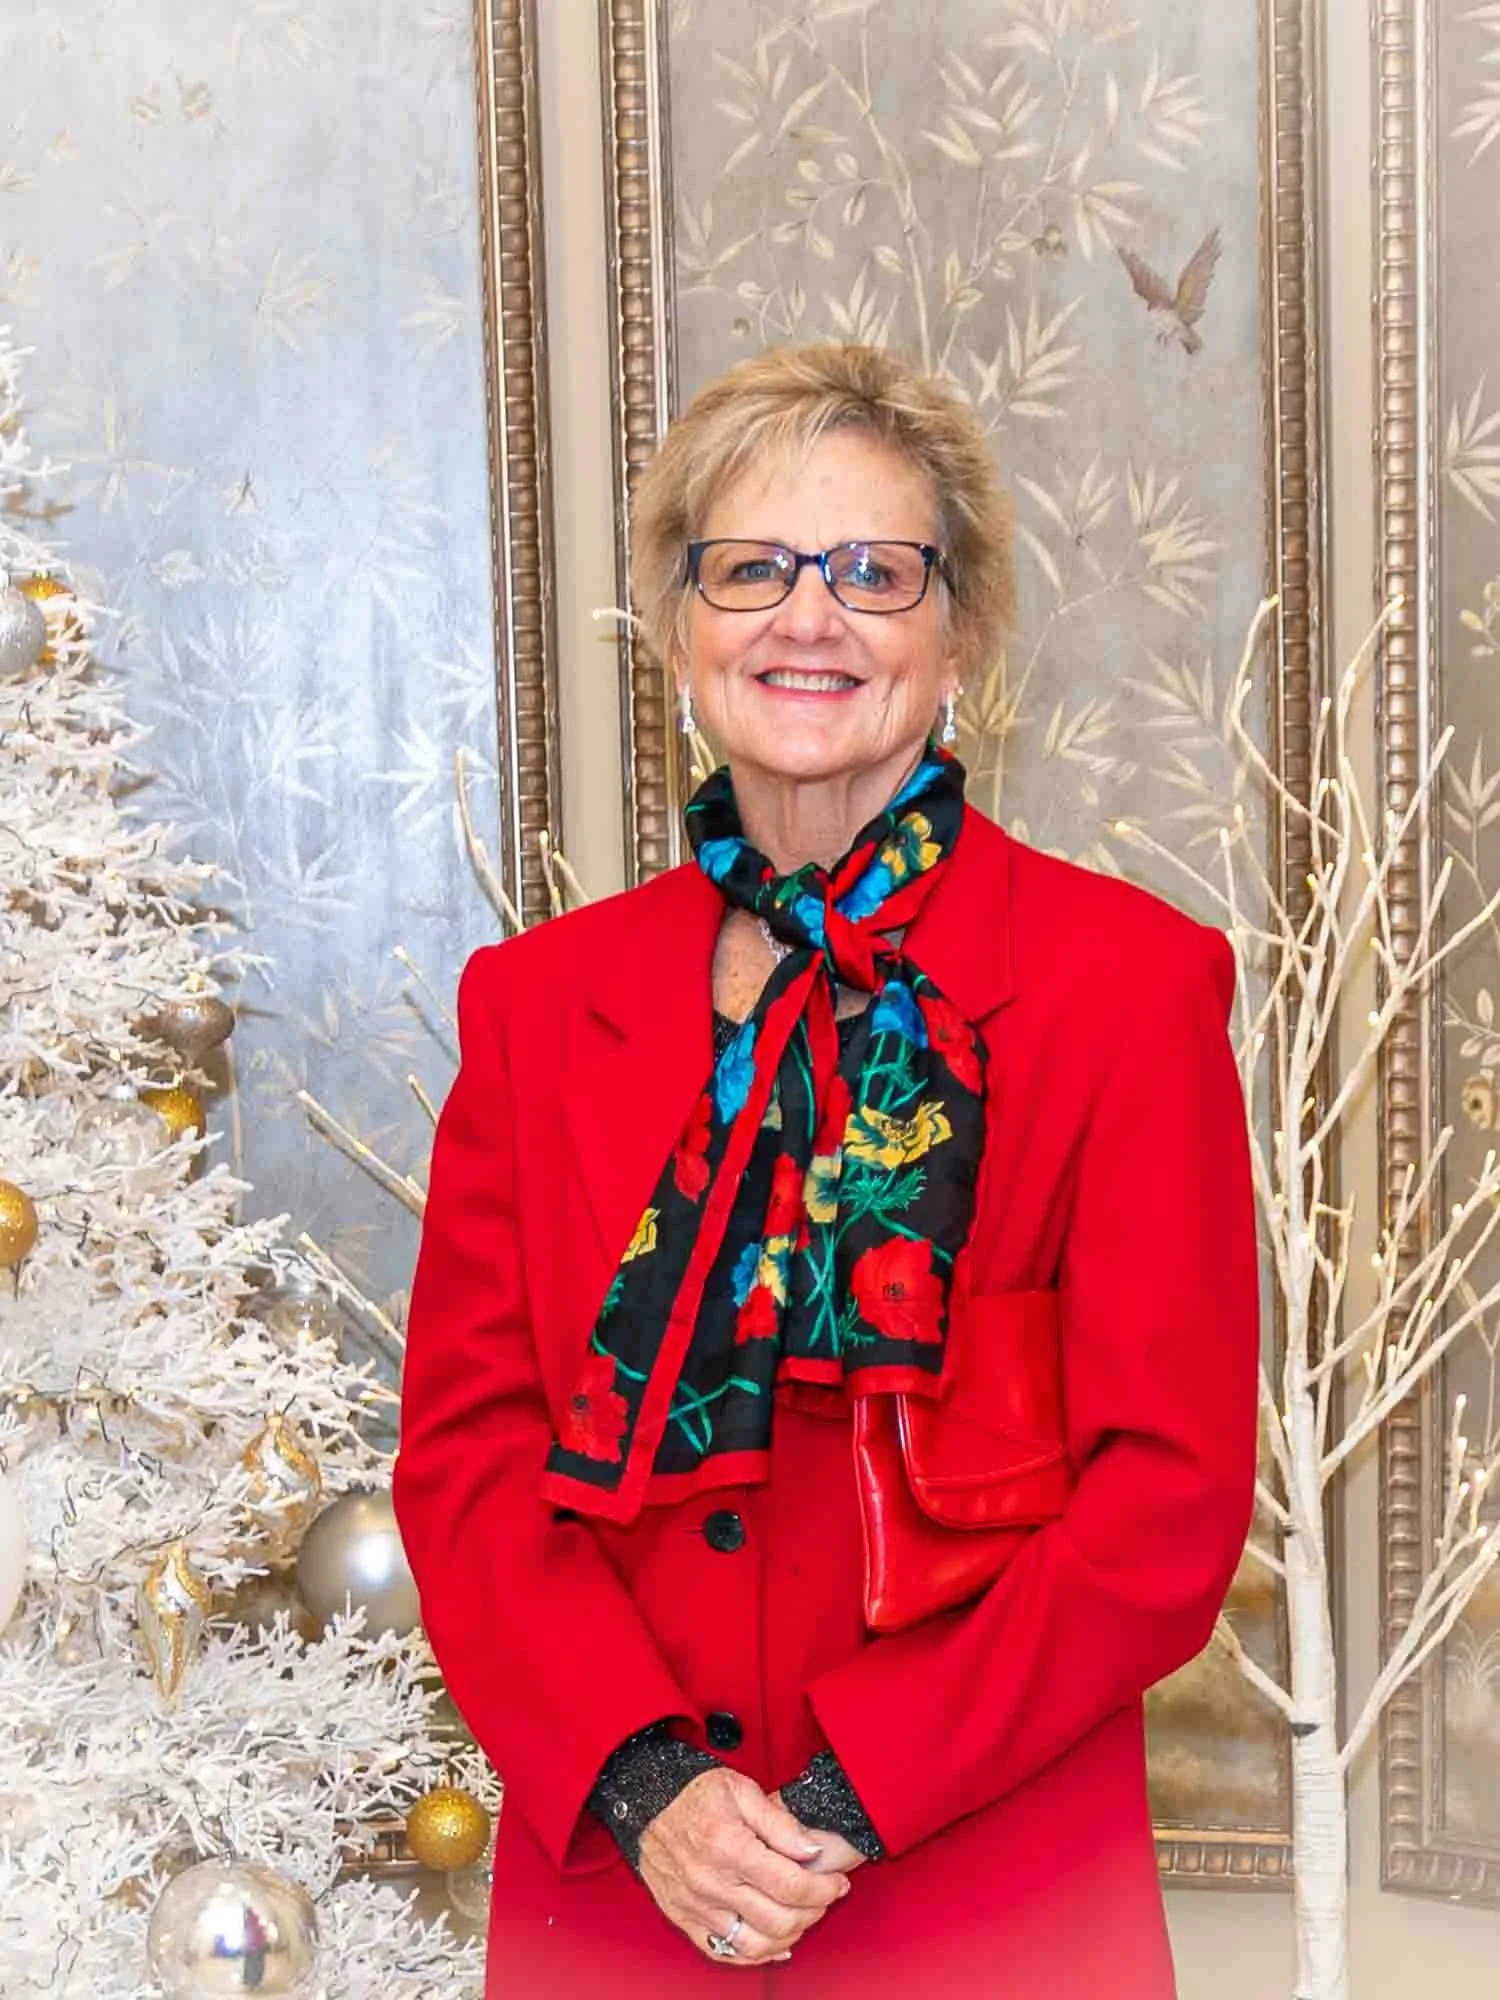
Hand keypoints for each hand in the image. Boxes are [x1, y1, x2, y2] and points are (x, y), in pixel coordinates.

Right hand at [638, 1766, 851, 1967]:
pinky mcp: (684, 1919)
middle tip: (824, 1897)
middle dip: (813, 1912)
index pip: (789, 1885)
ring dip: (788, 1937)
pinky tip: (772, 1942)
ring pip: (754, 1945)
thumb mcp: (741, 1789)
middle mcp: (711, 1883)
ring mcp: (696, 1906)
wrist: (646, 1803)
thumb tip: (812, 1850)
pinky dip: (754, 1955)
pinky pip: (723, 1952)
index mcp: (729, 1847)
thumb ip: (780, 1821)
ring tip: (801, 1917)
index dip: (823, 1889)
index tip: (837, 1883)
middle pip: (778, 1919)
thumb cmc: (693, 1794)